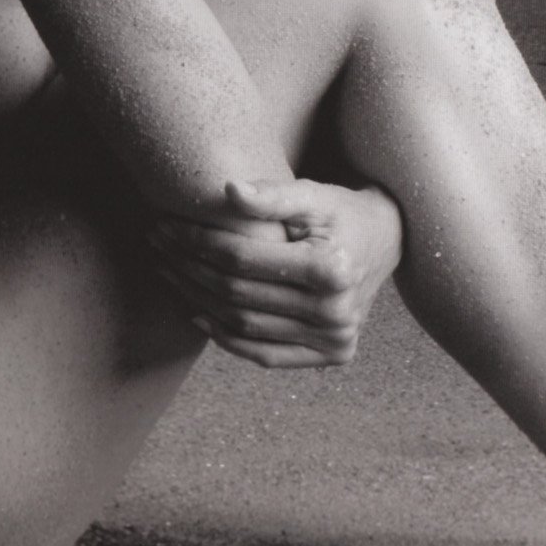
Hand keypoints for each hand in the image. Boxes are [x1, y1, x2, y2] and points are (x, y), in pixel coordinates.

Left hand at [148, 178, 402, 367]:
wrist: (388, 241)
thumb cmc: (343, 212)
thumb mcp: (313, 194)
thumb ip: (273, 194)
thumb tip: (227, 190)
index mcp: (331, 269)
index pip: (242, 259)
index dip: (197, 242)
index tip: (166, 225)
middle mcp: (336, 312)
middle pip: (238, 295)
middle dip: (188, 268)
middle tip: (158, 246)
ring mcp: (335, 339)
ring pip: (244, 326)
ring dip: (197, 300)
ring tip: (168, 272)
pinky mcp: (333, 355)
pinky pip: (265, 354)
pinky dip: (226, 338)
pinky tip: (197, 313)